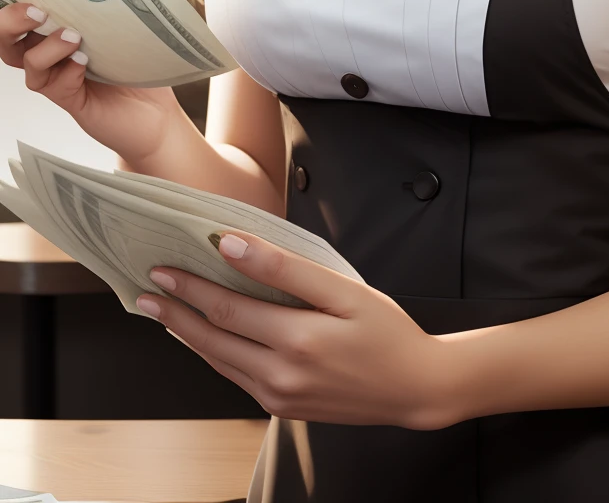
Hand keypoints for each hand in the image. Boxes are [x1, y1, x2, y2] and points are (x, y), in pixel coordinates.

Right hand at [0, 0, 181, 161]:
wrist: (157, 113)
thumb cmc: (143, 64)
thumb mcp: (131, 25)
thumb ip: (117, 0)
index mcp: (61, 30)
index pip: (26, 14)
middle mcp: (53, 54)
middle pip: (9, 41)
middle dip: (9, 22)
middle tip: (36, 11)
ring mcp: (60, 78)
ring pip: (28, 62)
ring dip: (45, 47)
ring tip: (72, 37)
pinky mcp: (72, 101)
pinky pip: (55, 86)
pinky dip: (66, 72)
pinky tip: (83, 63)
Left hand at [136, 233, 458, 428]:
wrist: (414, 387)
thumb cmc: (386, 331)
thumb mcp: (344, 290)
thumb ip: (286, 269)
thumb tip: (234, 247)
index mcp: (296, 341)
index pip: (226, 309)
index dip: (190, 288)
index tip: (162, 268)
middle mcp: (280, 376)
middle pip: (212, 339)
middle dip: (174, 313)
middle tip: (145, 291)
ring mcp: (279, 398)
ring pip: (220, 362)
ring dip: (188, 335)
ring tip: (163, 312)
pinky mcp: (284, 408)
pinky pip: (237, 377)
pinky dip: (215, 353)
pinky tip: (206, 337)